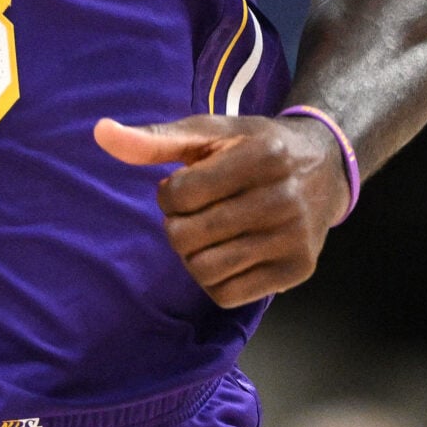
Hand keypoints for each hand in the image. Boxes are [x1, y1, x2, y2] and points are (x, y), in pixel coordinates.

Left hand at [94, 113, 350, 306]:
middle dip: (178, 226)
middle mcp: (283, 198)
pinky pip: (227, 295)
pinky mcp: (298, 269)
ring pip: (204, 270)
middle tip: (198, 213)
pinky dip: (215, 279)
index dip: (170, 194)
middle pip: (186, 237)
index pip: (179, 195)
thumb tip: (101, 133)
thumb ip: (155, 139)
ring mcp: (293, 238)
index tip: (188, 187)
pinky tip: (228, 253)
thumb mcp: (211, 132)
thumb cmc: (257, 147)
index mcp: (261, 156)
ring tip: (210, 234)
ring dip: (193, 255)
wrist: (326, 168)